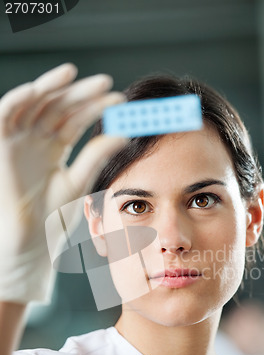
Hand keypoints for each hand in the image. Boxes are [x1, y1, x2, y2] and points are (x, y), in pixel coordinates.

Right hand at [0, 63, 125, 302]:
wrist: (33, 242)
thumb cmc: (54, 216)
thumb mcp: (80, 180)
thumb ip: (97, 154)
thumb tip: (125, 132)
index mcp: (56, 148)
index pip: (75, 119)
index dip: (95, 108)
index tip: (118, 100)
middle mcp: (37, 140)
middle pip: (58, 107)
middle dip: (78, 93)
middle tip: (103, 82)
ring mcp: (20, 142)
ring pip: (33, 105)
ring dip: (49, 87)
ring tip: (72, 75)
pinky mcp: (2, 148)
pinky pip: (4, 117)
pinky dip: (16, 100)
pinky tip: (36, 89)